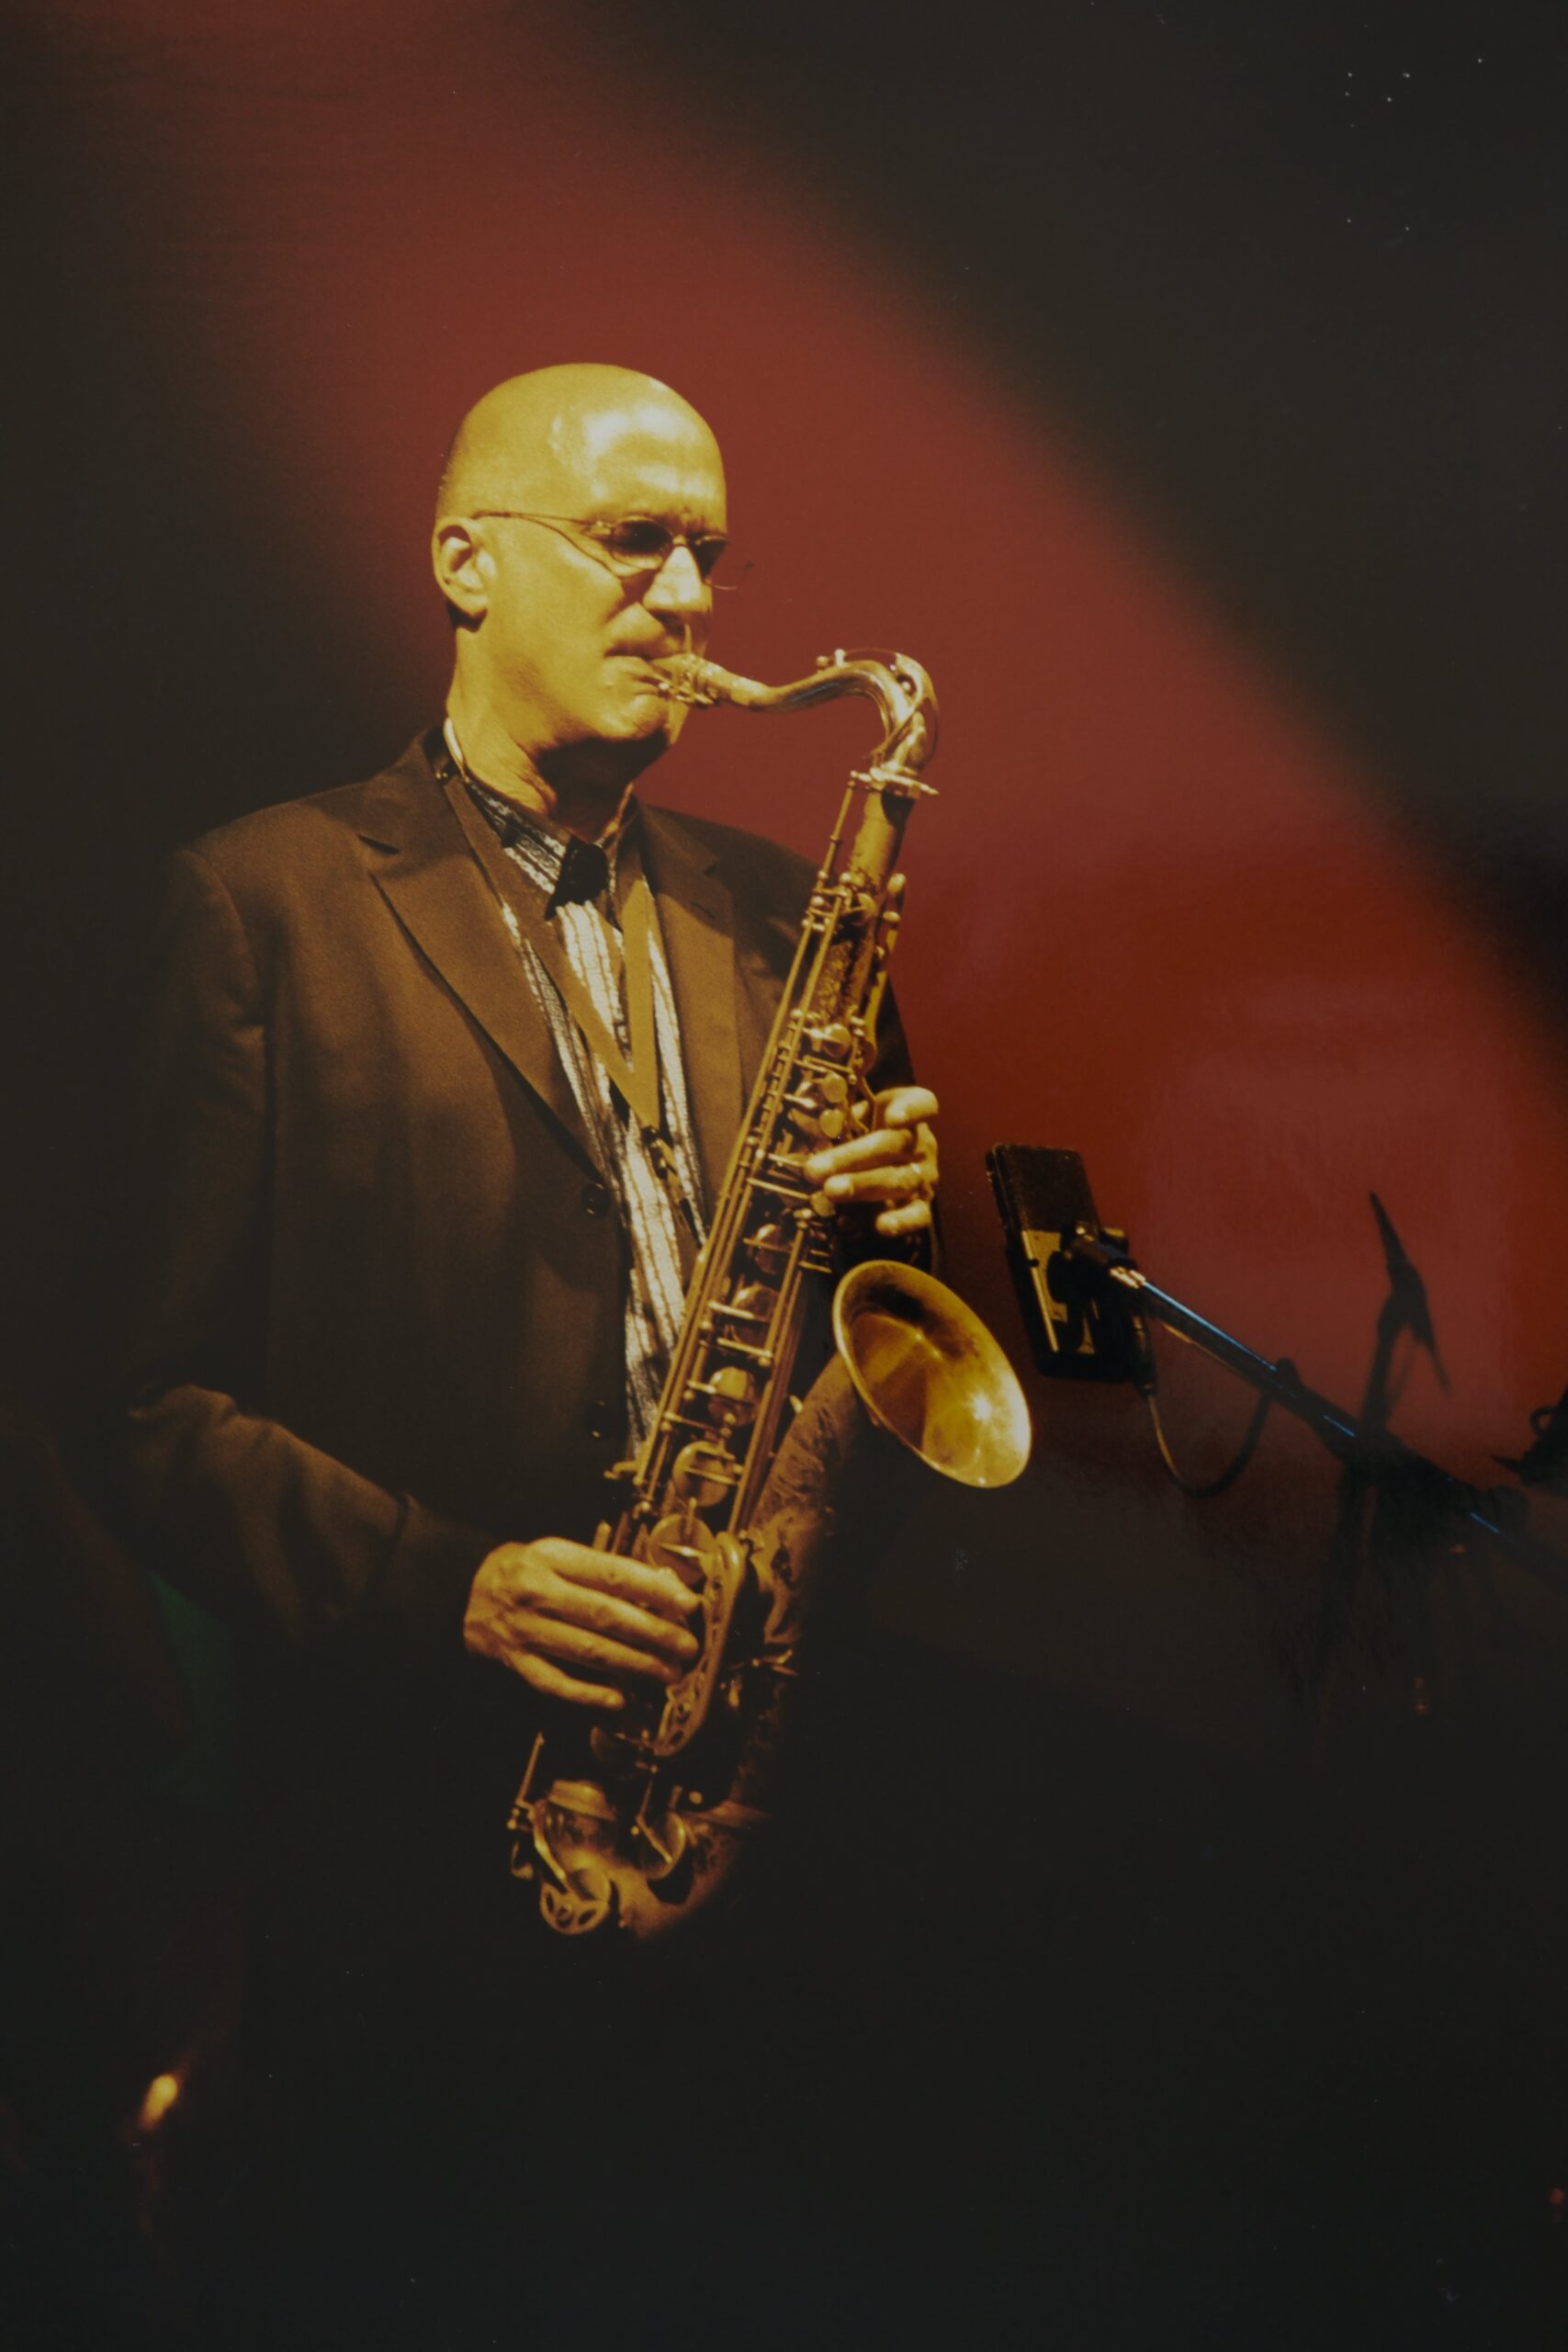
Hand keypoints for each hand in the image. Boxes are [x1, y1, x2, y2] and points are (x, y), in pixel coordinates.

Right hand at [463, 1537, 700, 1709]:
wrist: (463, 1591)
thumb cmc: (523, 1570)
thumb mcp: (557, 1554)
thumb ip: (601, 1570)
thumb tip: (660, 1588)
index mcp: (552, 1558)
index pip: (611, 1573)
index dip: (653, 1589)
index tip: (687, 1603)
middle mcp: (538, 1592)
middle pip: (605, 1615)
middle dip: (653, 1633)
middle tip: (687, 1646)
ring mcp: (526, 1630)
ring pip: (588, 1651)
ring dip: (633, 1665)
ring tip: (667, 1673)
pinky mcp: (517, 1662)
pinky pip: (556, 1682)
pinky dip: (588, 1693)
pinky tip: (618, 1699)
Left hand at [803, 1083, 939, 1238]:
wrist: (882, 1162)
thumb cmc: (863, 1129)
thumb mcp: (852, 1111)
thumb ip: (840, 1111)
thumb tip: (821, 1112)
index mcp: (910, 1112)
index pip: (923, 1104)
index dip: (911, 1110)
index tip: (892, 1118)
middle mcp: (923, 1143)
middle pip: (895, 1146)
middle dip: (853, 1157)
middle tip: (816, 1169)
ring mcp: (925, 1175)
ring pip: (899, 1180)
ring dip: (862, 1186)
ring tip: (830, 1191)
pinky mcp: (922, 1205)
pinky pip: (918, 1215)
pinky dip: (900, 1221)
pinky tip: (879, 1225)